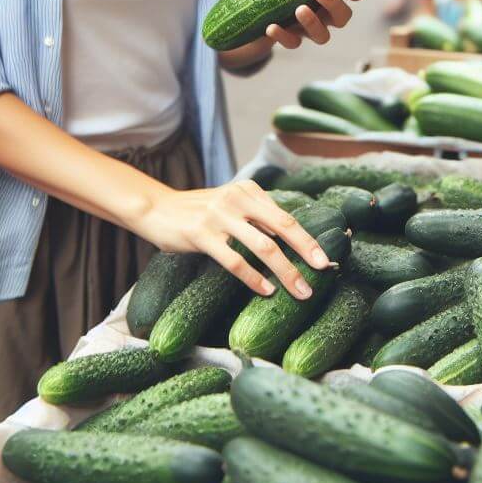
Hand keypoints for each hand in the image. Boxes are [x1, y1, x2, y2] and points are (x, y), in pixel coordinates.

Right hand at [137, 178, 328, 296]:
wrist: (157, 209)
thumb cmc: (198, 212)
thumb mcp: (230, 205)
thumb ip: (256, 217)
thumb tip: (288, 242)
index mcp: (248, 191)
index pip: (285, 216)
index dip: (307, 238)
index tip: (325, 258)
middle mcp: (237, 198)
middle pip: (282, 226)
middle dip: (305, 251)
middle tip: (322, 271)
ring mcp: (220, 216)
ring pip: (263, 246)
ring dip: (285, 271)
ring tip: (300, 291)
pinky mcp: (202, 234)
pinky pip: (235, 260)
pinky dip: (254, 278)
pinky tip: (266, 290)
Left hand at [265, 0, 365, 49]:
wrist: (261, 19)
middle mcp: (325, 16)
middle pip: (343, 17)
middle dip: (335, 4)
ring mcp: (310, 31)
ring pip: (323, 36)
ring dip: (313, 22)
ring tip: (299, 9)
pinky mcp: (294, 40)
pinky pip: (293, 43)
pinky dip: (283, 35)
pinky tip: (271, 27)